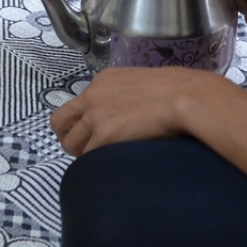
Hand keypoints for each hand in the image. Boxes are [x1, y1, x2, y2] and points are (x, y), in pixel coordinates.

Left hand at [50, 67, 231, 155]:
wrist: (187, 96)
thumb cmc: (178, 91)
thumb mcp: (142, 83)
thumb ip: (125, 94)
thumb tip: (126, 111)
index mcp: (101, 81)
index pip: (75, 104)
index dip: (79, 122)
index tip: (89, 133)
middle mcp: (91, 96)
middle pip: (60, 122)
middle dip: (67, 138)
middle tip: (82, 150)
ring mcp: (95, 115)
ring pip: (70, 142)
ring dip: (81, 154)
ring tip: (96, 161)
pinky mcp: (104, 134)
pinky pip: (88, 155)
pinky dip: (94, 162)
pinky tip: (106, 165)